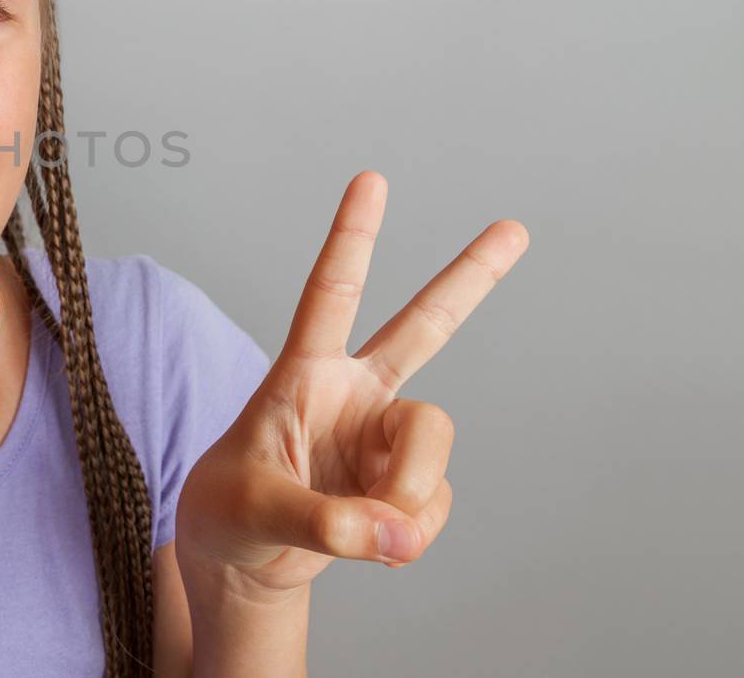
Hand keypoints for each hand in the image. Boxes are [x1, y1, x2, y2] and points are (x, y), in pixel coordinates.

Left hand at [175, 171, 528, 598]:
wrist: (240, 563)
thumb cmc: (228, 516)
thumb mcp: (255, 513)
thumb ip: (325, 524)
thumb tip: (397, 532)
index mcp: (303, 375)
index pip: (329, 296)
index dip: (351, 239)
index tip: (371, 179)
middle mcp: (353, 394)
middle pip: (422, 328)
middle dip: (470, 280)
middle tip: (515, 228)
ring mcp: (383, 437)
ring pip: (433, 444)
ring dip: (409, 497)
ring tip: (367, 533)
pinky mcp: (403, 482)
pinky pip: (431, 505)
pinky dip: (409, 535)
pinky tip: (376, 546)